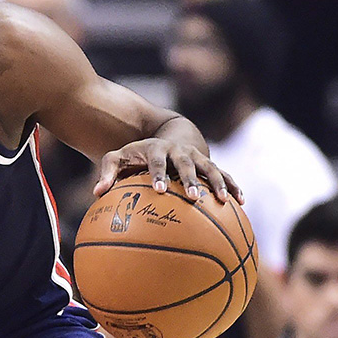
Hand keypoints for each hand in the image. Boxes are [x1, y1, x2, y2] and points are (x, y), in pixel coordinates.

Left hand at [93, 138, 242, 202]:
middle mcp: (179, 152)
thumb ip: (107, 172)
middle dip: (190, 180)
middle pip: (187, 164)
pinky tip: (241, 203)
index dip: (158, 174)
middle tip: (193, 198)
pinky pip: (225, 175)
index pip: (157, 162)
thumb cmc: (138, 153)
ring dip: (218, 184)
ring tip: (225, 201)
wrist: (167, 134)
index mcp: (157, 150)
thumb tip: (96, 193)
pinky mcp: (210, 164)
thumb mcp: (118, 157)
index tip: (159, 190)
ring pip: (211, 168)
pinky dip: (233, 186)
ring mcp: (197, 157)